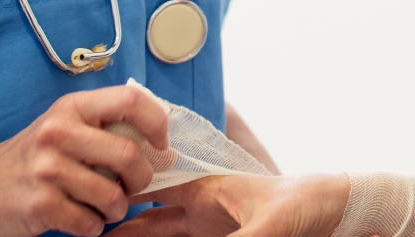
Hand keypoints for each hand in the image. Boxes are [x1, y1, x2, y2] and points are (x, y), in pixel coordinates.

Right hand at [0, 85, 171, 236]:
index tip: (160, 146)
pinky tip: (79, 219)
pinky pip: (90, 223)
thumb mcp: (61, 129)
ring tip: (103, 207)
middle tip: (132, 187)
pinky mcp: (39, 204)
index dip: (157, 124)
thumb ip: (102, 128)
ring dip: (115, 209)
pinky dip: (92, 227)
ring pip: (113, 196)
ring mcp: (46, 169)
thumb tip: (159, 144)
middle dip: (142, 180)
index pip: (131, 100)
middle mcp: (57, 132)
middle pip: (130, 156)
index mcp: (70, 108)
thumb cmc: (30, 160)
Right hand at [108, 173, 349, 236]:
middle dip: (113, 221)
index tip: (89, 200)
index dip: (119, 189)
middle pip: (142, 214)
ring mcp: (203, 227)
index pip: (150, 183)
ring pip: (152, 233)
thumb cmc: (303, 201)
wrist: (332, 212)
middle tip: (82, 229)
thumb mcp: (270, 225)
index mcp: (203, 186)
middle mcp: (197, 205)